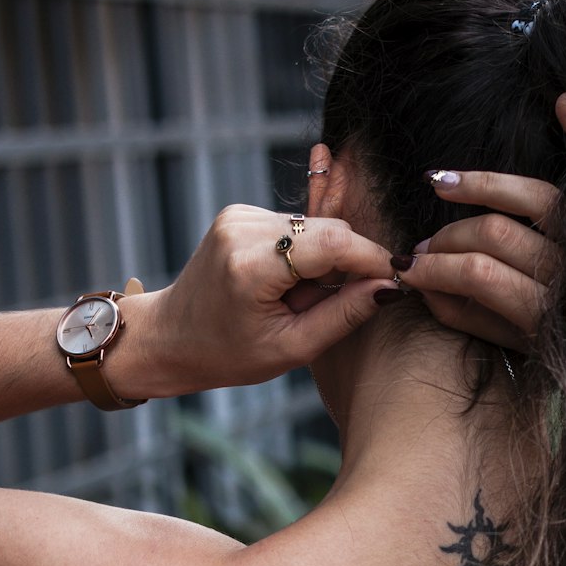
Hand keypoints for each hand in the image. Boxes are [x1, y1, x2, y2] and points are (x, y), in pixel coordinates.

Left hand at [129, 206, 394, 394]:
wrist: (169, 337)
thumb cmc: (226, 354)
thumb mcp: (291, 348)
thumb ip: (343, 315)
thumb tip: (388, 287)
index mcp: (250, 267)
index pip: (333, 242)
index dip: (371, 258)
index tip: (396, 278)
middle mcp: (242, 228)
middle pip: (327, 229)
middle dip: (348, 262)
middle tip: (345, 302)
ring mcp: (238, 214)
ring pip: (313, 227)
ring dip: (324, 260)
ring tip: (301, 300)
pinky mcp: (239, 212)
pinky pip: (294, 227)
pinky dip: (304, 254)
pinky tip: (286, 284)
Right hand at [393, 93, 565, 348]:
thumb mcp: (515, 347)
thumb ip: (469, 317)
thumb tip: (423, 286)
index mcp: (548, 314)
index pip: (478, 274)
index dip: (436, 268)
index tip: (408, 273)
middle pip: (494, 234)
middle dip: (447, 239)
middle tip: (421, 248)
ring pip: (530, 197)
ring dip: (478, 186)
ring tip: (442, 186)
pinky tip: (563, 103)